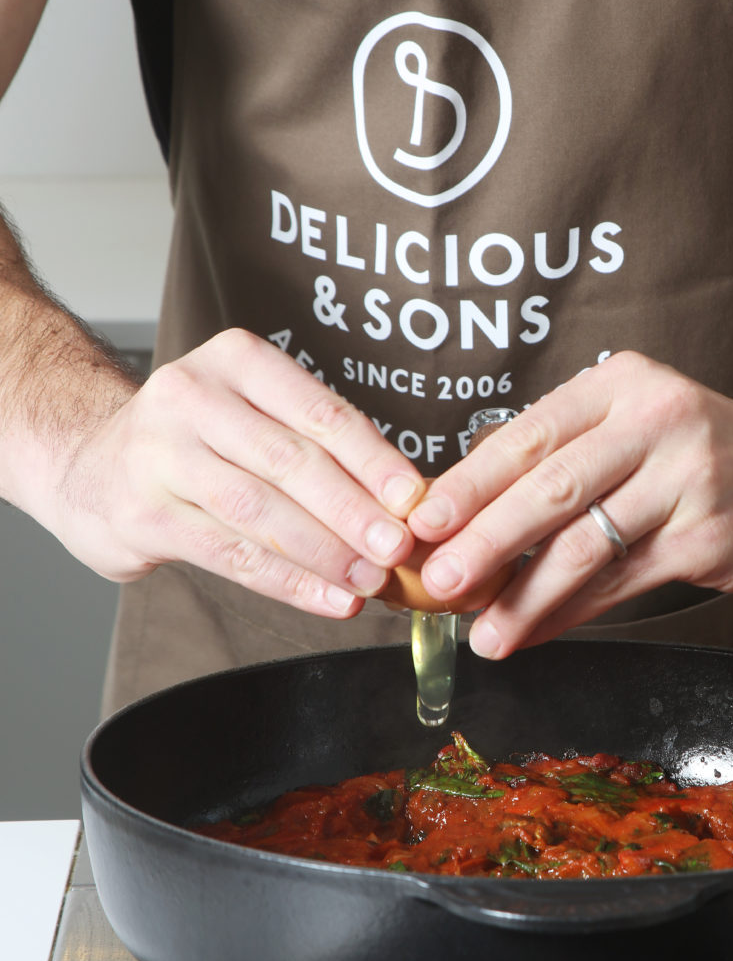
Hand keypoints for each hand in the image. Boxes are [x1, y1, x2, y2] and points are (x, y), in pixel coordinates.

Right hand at [42, 328, 425, 616]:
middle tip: (398, 549)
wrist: (90, 465)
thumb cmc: (197, 442)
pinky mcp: (142, 514)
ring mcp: (159, 455)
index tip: (414, 498)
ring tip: (370, 581)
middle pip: (290, 461)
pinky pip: (230, 554)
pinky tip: (328, 599)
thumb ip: (316, 445)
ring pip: (260, 511)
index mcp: (236, 361)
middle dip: (353, 511)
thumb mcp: (252, 414)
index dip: (372, 459)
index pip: (318, 411)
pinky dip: (287, 582)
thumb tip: (405, 498)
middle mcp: (191, 396)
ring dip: (324, 553)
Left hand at [404, 351, 732, 657]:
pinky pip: (623, 581)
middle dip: (483, 541)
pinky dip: (573, 612)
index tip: (420, 523)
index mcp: (623, 385)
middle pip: (549, 488)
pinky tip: (539, 631)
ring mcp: (688, 477)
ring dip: (525, 595)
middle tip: (437, 581)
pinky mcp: (709, 533)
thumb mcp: (643, 425)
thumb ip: (569, 457)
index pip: (528, 436)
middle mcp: (656, 420)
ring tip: (485, 632)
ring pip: (584, 543)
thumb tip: (470, 513)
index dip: (467, 484)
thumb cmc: (715, 457)